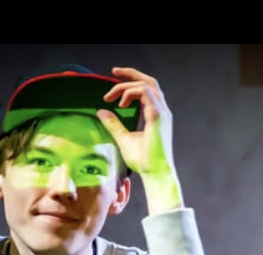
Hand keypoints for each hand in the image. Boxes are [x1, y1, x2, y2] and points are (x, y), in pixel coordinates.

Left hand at [98, 66, 181, 212]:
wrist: (155, 174)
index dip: (131, 83)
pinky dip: (131, 93)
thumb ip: (114, 125)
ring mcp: (162, 112)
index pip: (147, 90)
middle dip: (131, 73)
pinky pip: (145, 93)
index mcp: (156, 114)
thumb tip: (101, 111)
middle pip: (150, 81)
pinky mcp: (158, 116)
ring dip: (127, 86)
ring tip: (110, 96)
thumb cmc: (144, 161)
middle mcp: (162, 110)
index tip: (112, 88)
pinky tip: (120, 104)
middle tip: (114, 71)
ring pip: (146, 84)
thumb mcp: (124, 139)